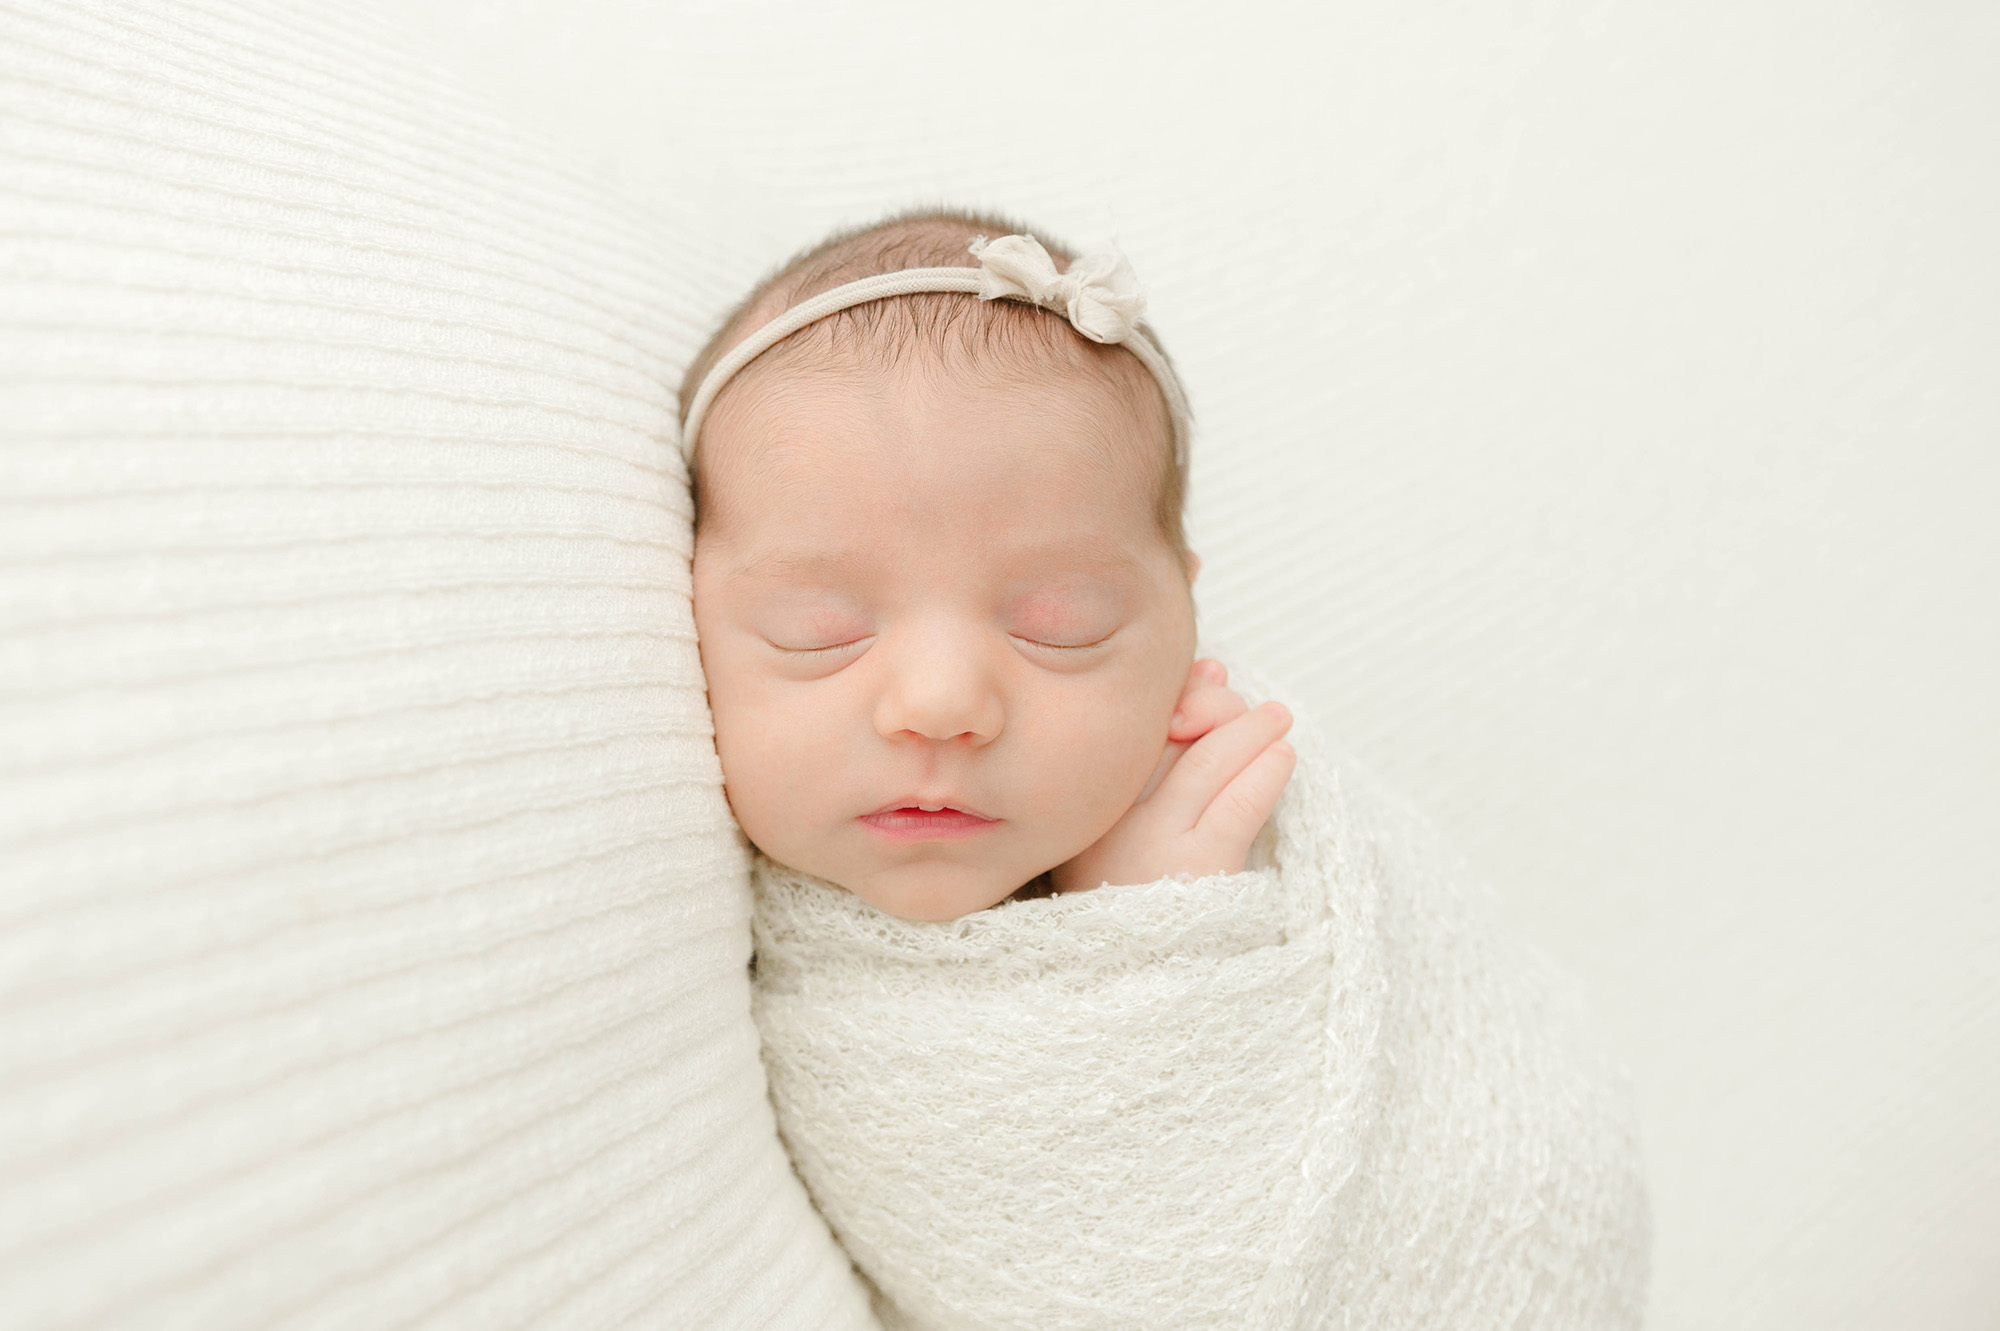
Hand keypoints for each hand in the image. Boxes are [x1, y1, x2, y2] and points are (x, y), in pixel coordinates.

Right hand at [1050, 659, 1295, 893]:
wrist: (1121, 984)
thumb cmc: (1128, 894)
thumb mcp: (1121, 816)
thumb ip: (1161, 742)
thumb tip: (1214, 667)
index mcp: (1086, 800)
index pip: (1135, 723)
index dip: (1180, 689)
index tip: (1211, 676)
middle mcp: (1109, 814)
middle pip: (1169, 730)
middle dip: (1218, 706)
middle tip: (1259, 713)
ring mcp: (1151, 843)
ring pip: (1208, 761)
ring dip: (1252, 731)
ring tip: (1280, 721)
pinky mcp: (1194, 869)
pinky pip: (1237, 804)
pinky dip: (1265, 772)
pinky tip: (1283, 757)